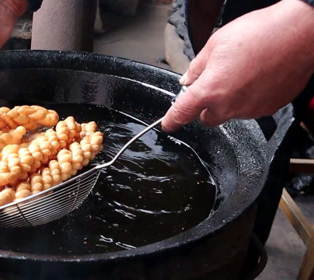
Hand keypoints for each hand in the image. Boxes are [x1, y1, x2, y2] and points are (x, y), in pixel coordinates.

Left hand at [162, 0, 313, 132]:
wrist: (298, 33)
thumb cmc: (260, 34)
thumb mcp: (216, 44)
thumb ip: (197, 67)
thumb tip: (188, 79)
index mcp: (210, 90)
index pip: (182, 113)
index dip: (172, 120)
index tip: (168, 124)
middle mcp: (229, 105)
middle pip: (207, 118)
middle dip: (205, 106)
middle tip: (214, 84)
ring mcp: (250, 110)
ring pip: (230, 113)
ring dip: (229, 100)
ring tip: (241, 73)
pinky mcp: (268, 109)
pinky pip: (250, 109)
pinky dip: (248, 99)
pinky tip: (255, 78)